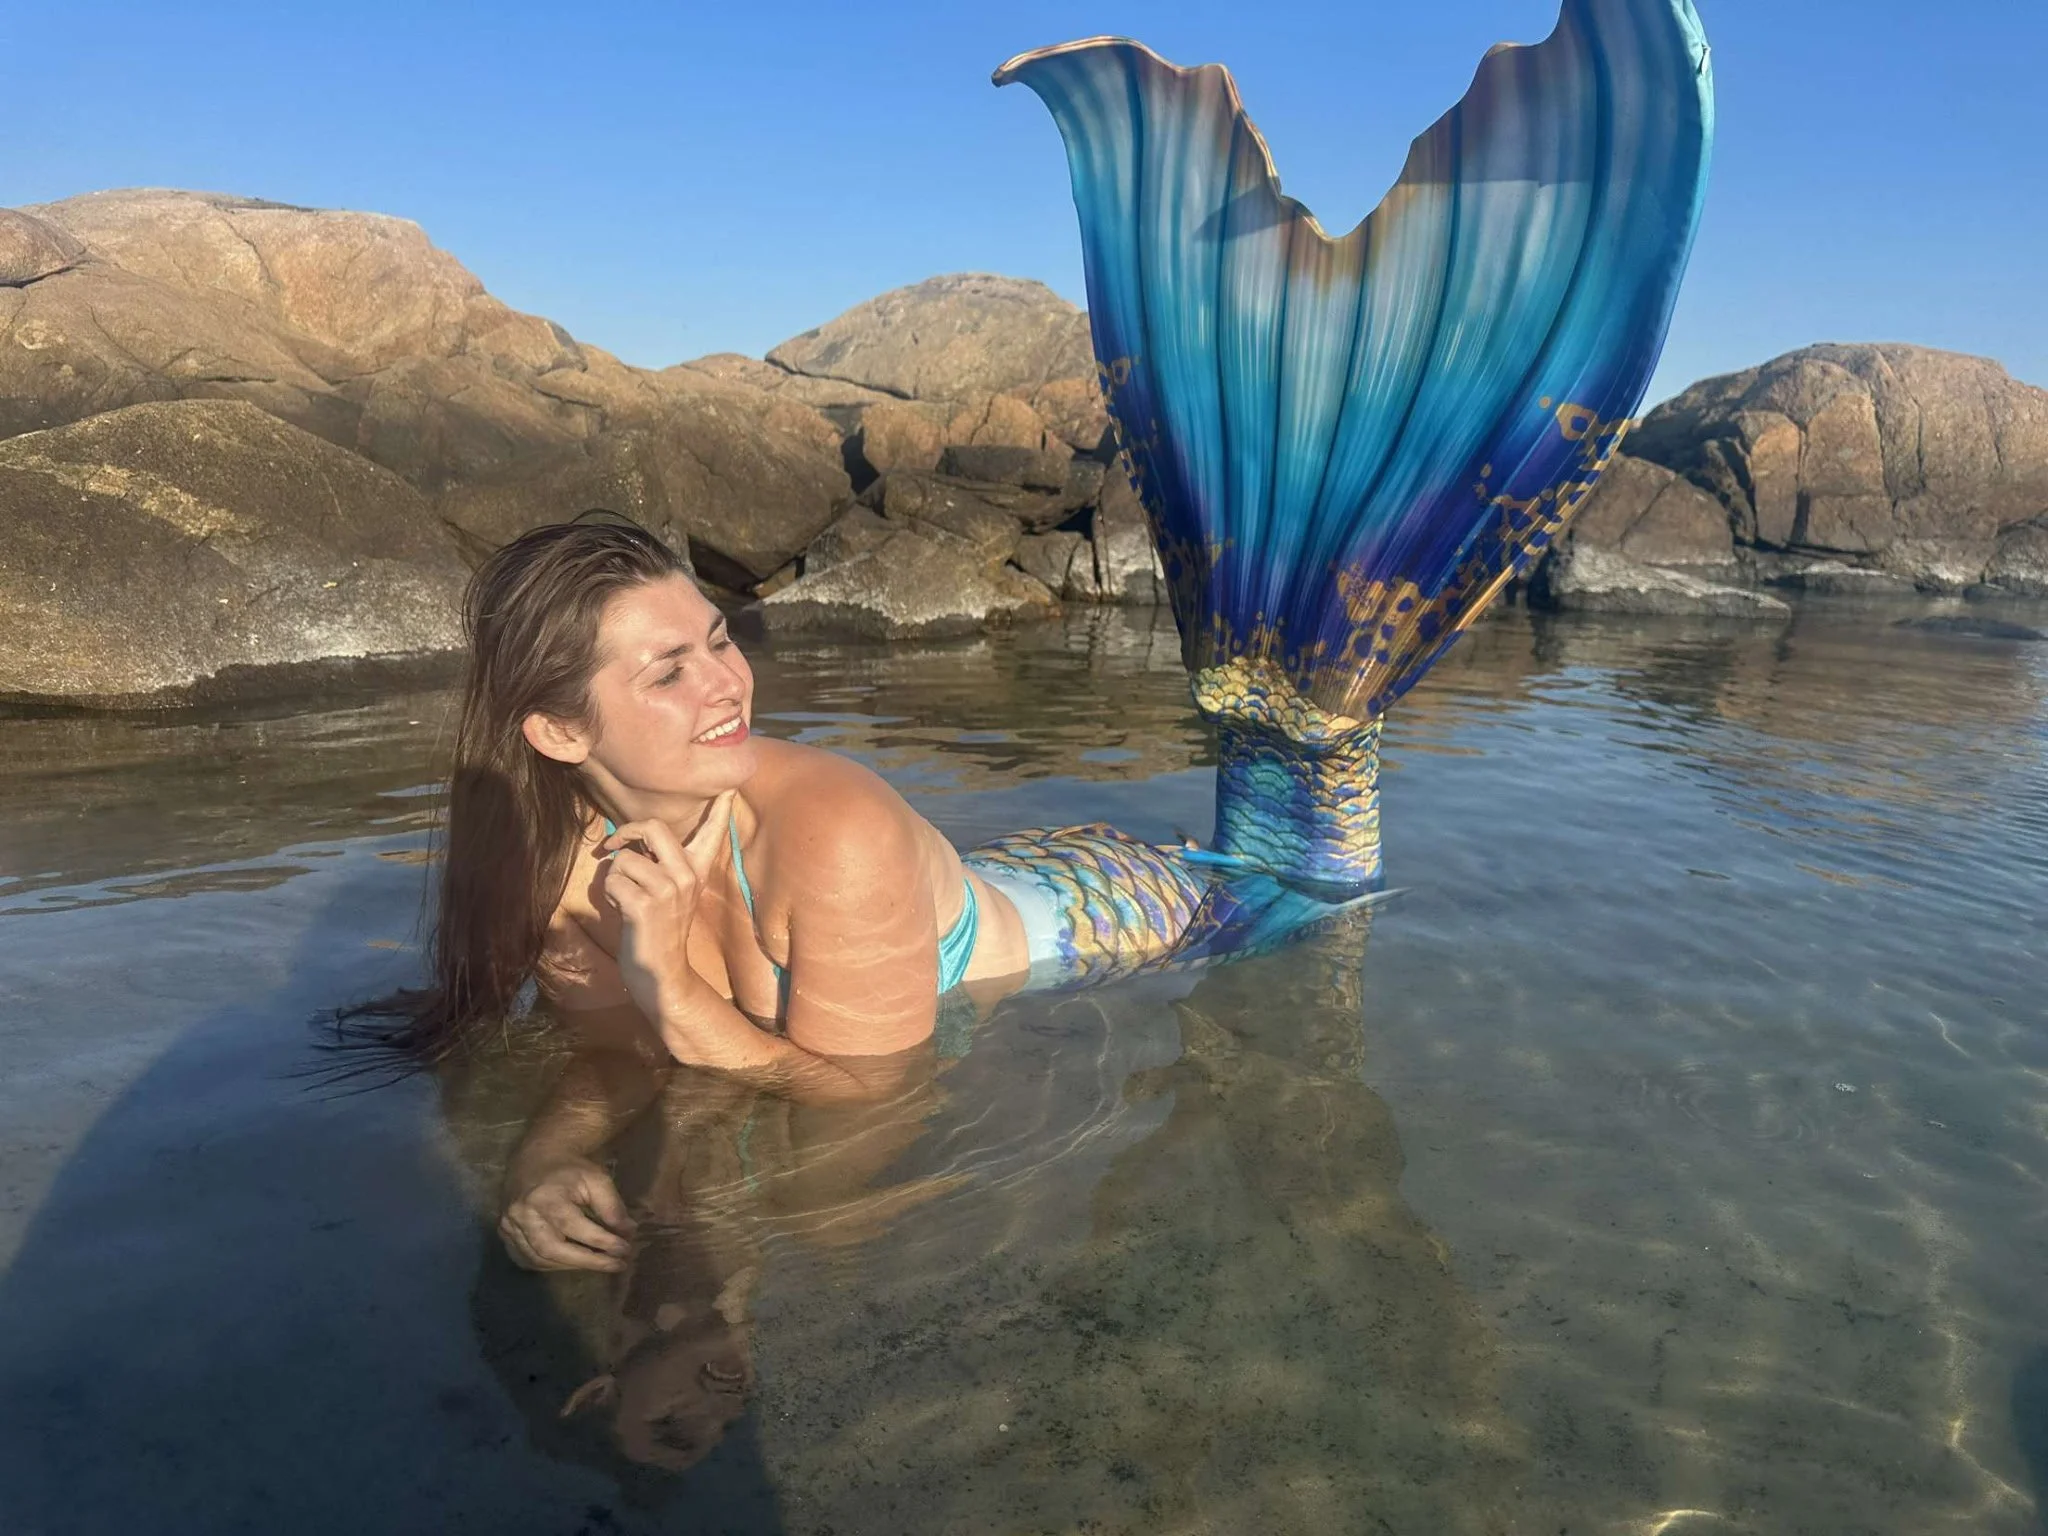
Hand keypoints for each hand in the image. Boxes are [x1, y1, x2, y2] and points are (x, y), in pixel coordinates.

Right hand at [499, 1158, 636, 1271]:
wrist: (535, 1158)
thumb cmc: (569, 1169)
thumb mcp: (596, 1179)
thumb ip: (612, 1206)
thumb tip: (628, 1233)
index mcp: (545, 1197)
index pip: (576, 1228)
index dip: (602, 1242)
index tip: (625, 1250)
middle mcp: (522, 1214)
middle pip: (554, 1249)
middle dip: (588, 1262)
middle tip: (615, 1265)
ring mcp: (509, 1226)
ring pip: (540, 1259)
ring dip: (572, 1265)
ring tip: (599, 1263)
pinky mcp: (504, 1233)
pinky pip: (527, 1259)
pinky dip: (551, 1264)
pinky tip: (572, 1262)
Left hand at [599, 793, 736, 1021]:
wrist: (662, 974)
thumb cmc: (658, 929)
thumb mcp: (670, 893)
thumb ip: (662, 865)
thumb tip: (634, 839)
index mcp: (697, 870)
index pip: (713, 832)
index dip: (720, 808)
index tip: (730, 786)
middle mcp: (687, 876)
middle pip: (654, 827)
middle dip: (626, 833)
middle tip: (615, 846)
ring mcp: (668, 890)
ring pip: (624, 859)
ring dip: (613, 878)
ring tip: (624, 897)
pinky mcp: (645, 905)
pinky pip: (613, 880)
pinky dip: (608, 894)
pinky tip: (621, 911)